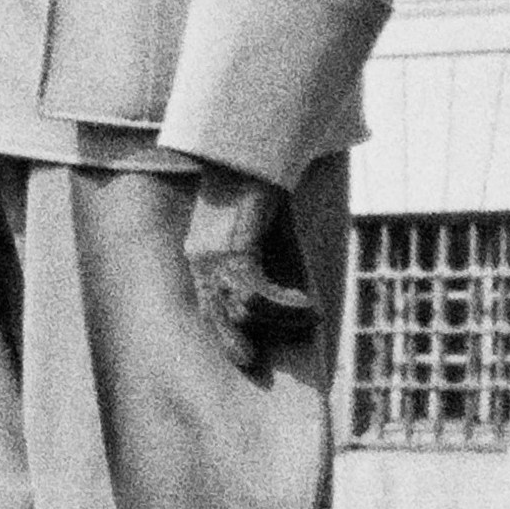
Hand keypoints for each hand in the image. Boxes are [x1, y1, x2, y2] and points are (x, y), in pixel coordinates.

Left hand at [178, 169, 317, 373]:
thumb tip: (271, 276)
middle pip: (214, 315)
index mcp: (200, 253)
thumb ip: (253, 249)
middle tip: (253, 363)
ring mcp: (214, 253)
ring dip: (279, 321)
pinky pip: (258, 293)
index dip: (222, 332)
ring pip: (242, 309)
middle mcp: (200, 256)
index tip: (242, 354)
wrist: (254, 145)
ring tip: (309, 322)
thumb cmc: (258, 180)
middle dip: (233, 343)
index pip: (205, 304)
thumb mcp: (250, 221)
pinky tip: (308, 307)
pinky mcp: (233, 247)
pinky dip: (286, 305)